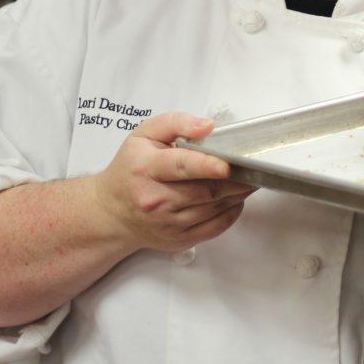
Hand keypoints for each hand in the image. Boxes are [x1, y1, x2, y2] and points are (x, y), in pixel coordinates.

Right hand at [93, 112, 254, 252]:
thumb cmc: (130, 169)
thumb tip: (207, 126)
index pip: (180, 166)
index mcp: (147, 168)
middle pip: (204, 190)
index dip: (207, 166)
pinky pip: (215, 228)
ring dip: (237, 194)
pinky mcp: (179, 239)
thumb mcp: (143, 135)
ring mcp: (168, 223)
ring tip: (249, 179)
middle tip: (252, 167)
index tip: (226, 165)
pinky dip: (231, 213)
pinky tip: (236, 199)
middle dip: (234, 180)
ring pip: (213, 208)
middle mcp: (156, 199)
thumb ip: (175, 123)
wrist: (111, 212)